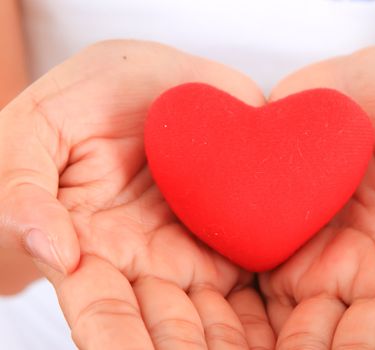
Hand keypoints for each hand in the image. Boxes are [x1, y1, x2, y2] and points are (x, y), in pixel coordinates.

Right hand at [0, 40, 274, 349]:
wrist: (154, 76)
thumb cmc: (83, 99)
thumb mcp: (37, 131)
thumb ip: (25, 191)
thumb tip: (54, 253)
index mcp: (90, 250)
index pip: (106, 316)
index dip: (123, 346)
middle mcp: (143, 263)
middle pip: (171, 330)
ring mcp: (192, 251)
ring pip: (219, 318)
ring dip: (238, 344)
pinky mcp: (233, 233)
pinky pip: (256, 275)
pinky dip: (271, 312)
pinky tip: (292, 331)